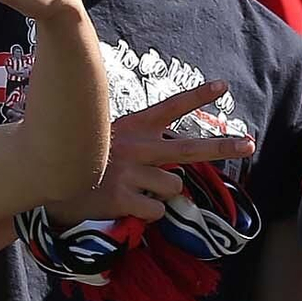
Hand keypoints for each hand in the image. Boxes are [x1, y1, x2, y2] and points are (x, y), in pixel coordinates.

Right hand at [45, 80, 255, 224]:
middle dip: (221, 146)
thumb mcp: (113, 138)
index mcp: (134, 126)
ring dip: (160, 193)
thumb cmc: (90, 160)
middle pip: (188, 148)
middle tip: (249, 143)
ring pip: (172, 187)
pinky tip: (128, 206)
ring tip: (135, 189)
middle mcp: (136, 146)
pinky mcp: (123, 197)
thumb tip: (176, 168)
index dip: (197, 95)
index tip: (223, 85)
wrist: (52, 182)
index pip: (170, 107)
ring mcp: (130, 171)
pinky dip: (148, 214)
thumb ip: (143, 144)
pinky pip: (157, 211)